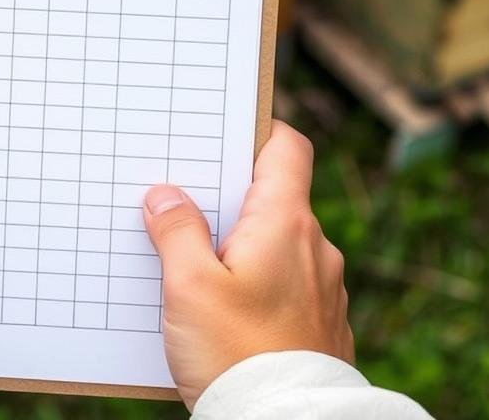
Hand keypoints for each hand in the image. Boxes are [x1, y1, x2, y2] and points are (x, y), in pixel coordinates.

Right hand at [143, 121, 352, 409]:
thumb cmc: (237, 356)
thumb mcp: (190, 287)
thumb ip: (177, 232)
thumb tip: (166, 196)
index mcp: (286, 224)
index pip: (287, 148)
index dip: (258, 131)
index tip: (224, 135)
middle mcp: (315, 248)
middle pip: (274, 197)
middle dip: (230, 199)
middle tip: (185, 207)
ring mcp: (322, 287)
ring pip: (278, 244)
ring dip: (242, 246)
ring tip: (196, 267)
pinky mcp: (320, 323)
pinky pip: (286, 283)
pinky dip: (258, 282)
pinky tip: (225, 309)